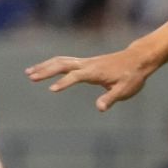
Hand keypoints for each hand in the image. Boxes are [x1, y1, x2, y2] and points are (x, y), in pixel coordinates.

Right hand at [26, 48, 152, 110]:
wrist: (138, 59)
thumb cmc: (132, 76)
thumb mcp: (125, 90)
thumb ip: (111, 98)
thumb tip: (100, 108)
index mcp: (95, 71)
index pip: (75, 76)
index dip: (64, 82)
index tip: (51, 89)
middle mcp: (87, 64)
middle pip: (62, 64)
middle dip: (45, 70)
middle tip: (30, 76)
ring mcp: (85, 62)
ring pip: (61, 61)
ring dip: (44, 66)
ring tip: (29, 73)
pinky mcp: (85, 63)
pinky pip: (65, 62)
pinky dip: (52, 64)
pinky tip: (44, 69)